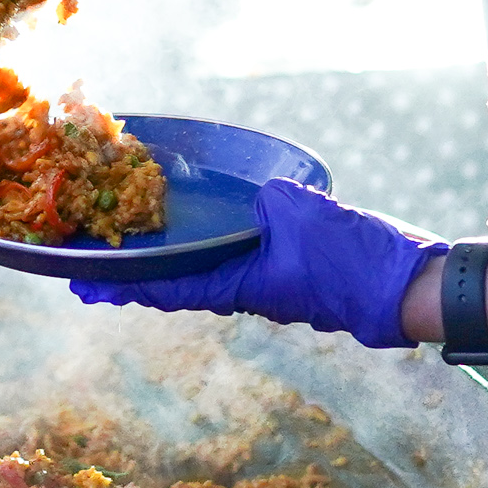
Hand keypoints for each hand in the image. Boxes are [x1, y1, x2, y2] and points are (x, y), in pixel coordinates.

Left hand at [69, 177, 441, 348]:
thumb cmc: (351, 256)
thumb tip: (257, 198)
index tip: (81, 286)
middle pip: (175, 281)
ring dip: (167, 261)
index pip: (164, 286)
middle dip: (134, 273)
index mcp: (237, 285)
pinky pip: (234, 258)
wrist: (406, 283)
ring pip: (202, 271)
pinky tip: (202, 230)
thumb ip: (267, 201)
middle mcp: (244, 288)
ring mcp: (267, 281)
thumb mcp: (300, 215)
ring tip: (134, 246)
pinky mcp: (289, 269)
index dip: (121, 285)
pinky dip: (206, 246)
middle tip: (90, 264)